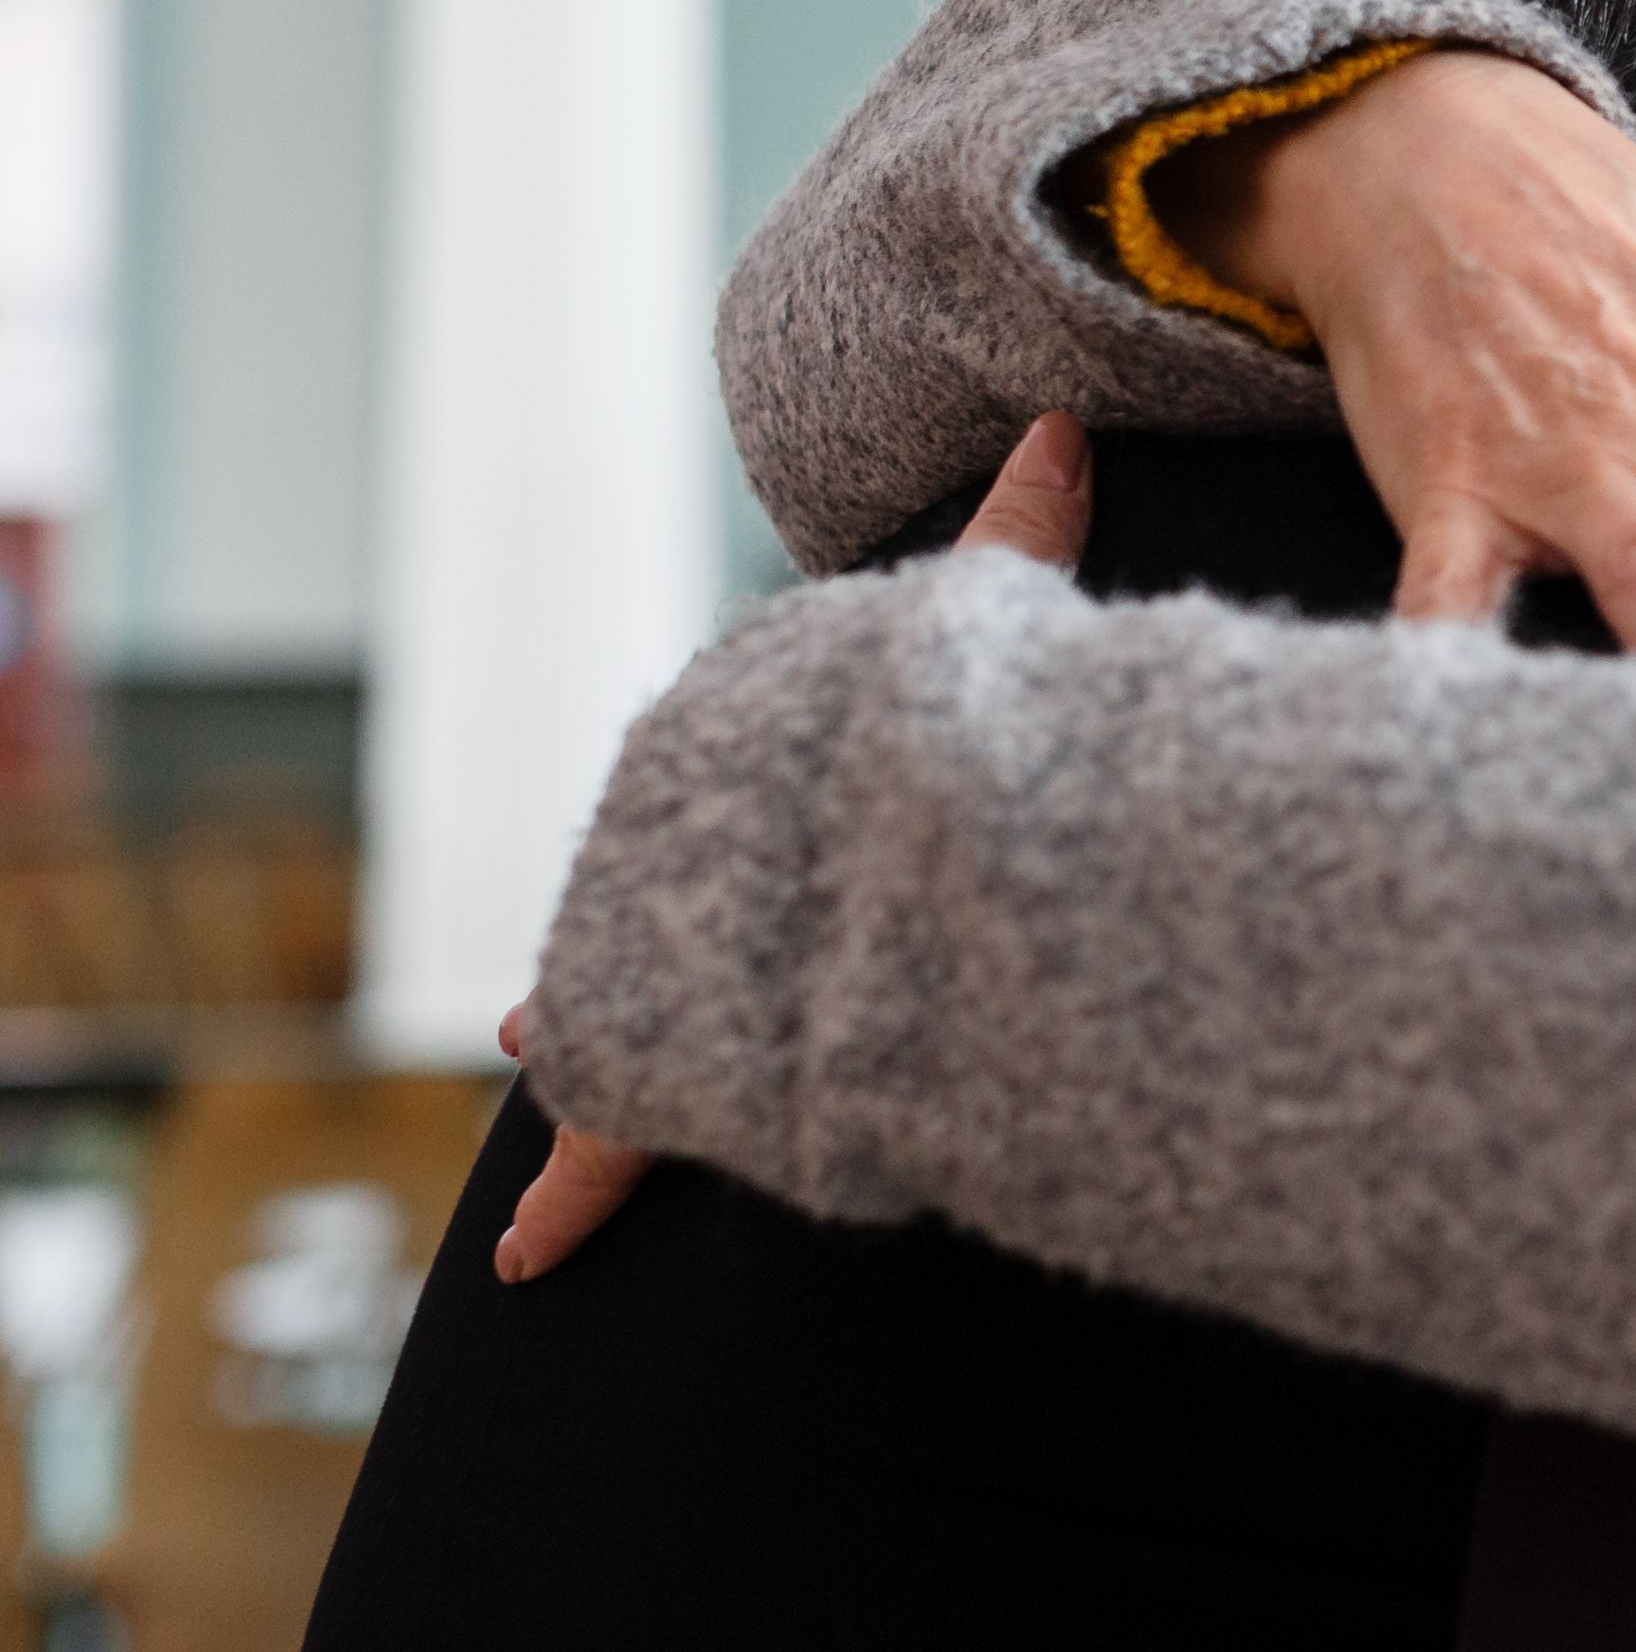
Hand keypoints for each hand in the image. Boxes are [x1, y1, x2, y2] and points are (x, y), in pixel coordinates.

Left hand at [495, 427, 1097, 1284]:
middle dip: (593, 990)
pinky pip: (609, 1148)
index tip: (656, 862)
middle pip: (638, 935)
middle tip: (529, 1030)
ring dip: (583, 1094)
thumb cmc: (919, 749)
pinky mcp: (659, 1081)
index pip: (707, 817)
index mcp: (740, 793)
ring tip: (540, 1165)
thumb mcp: (985, 627)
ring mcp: (665, 989)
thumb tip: (1062, 426)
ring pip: (608, 1044)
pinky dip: (572, 1199)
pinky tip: (527, 1255)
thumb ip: (1020, 540)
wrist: (855, 851)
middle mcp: (685, 889)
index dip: (685, 844)